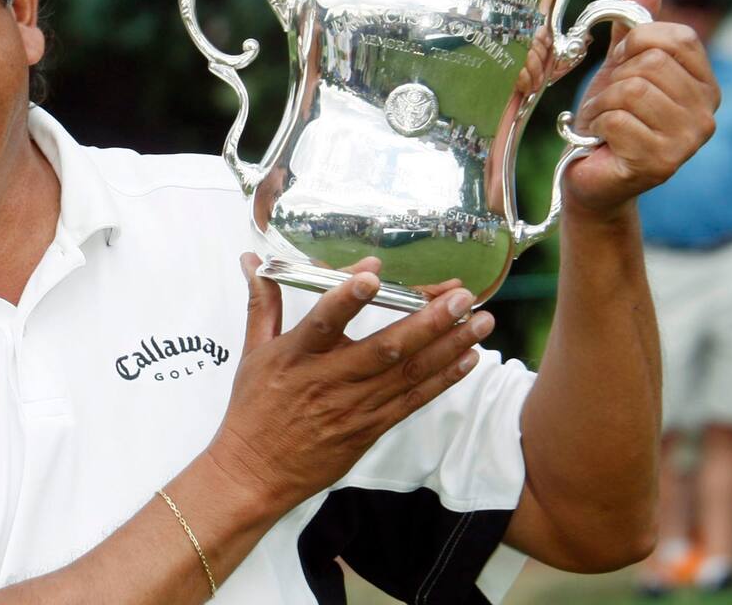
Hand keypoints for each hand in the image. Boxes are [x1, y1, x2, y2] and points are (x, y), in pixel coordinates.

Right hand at [206, 254, 492, 513]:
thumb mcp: (251, 352)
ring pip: (408, 374)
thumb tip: (253, 259)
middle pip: (384, 348)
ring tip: (480, 320)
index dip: (347, 297)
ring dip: (448, 346)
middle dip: (427, 320)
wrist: (256, 472)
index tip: (373, 273)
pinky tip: (468, 358)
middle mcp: (327, 381)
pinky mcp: (370, 429)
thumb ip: (262, 302)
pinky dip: (443, 380)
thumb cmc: (254, 409)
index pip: (323, 322)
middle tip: (460, 295)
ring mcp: (353, 408)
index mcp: (295, 357)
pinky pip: (413, 402)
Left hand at [568, 0, 719, 217]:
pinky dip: (596, 125)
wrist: (590, 176)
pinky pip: (618, 119)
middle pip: (652, 63)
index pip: (678, 37)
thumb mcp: (619, 68)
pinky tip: (600, 140)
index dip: (637, 43)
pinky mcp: (661, 162)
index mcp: (703, 83)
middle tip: (607, 102)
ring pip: (633, 90)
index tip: (620, 65)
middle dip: (613, 78)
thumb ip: (634, 29)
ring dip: (602, 104)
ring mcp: (688, 140)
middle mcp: (706, 112)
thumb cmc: (607, 120)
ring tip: (602, 121)